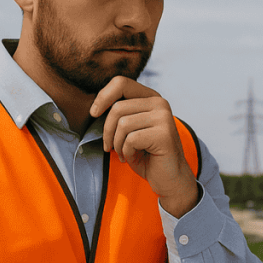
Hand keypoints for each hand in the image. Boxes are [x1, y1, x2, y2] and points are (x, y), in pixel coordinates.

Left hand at [90, 76, 198, 216]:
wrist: (169, 179)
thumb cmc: (146, 156)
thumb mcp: (130, 130)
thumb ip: (119, 115)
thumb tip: (94, 107)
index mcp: (151, 98)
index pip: (121, 83)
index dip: (103, 96)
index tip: (94, 114)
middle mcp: (160, 104)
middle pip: (118, 108)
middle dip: (107, 131)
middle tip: (109, 147)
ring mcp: (164, 118)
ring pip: (123, 124)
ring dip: (118, 144)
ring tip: (124, 154)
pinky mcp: (164, 134)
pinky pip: (131, 139)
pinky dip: (127, 152)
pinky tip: (134, 158)